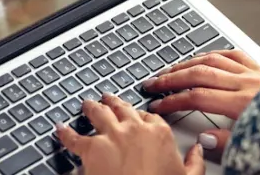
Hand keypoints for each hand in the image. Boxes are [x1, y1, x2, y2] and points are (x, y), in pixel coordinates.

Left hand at [56, 93, 203, 174]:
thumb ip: (194, 161)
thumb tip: (199, 151)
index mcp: (159, 132)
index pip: (149, 115)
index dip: (141, 115)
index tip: (138, 115)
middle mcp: (134, 128)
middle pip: (122, 108)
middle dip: (114, 102)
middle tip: (108, 98)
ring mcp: (111, 136)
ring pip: (98, 113)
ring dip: (91, 107)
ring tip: (86, 104)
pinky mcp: (91, 149)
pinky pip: (74, 137)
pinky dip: (65, 133)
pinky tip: (60, 129)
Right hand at [142, 50, 259, 157]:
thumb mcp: (258, 148)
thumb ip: (228, 143)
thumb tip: (204, 139)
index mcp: (244, 103)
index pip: (197, 97)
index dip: (173, 100)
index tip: (157, 104)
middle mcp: (248, 83)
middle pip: (200, 73)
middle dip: (172, 77)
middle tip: (152, 82)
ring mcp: (257, 73)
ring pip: (214, 59)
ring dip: (189, 62)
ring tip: (171, 69)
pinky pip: (236, 55)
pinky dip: (216, 54)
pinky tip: (206, 56)